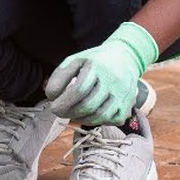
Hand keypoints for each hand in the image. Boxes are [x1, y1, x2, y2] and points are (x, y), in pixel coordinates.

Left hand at [44, 21, 158, 126]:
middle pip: (89, 105)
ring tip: (72, 114)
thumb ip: (61, 75)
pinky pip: (112, 120)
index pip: (79, 90)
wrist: (125, 57)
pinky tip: (89, 115)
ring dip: (82, 119)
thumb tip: (51, 95)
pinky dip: (98, 121)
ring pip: (100, 116)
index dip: (64, 102)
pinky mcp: (128, 105)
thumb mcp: (76, 60)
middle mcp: (113, 81)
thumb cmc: (95, 61)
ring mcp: (123, 94)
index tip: (53, 106)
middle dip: (69, 113)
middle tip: (59, 112)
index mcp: (97, 67)